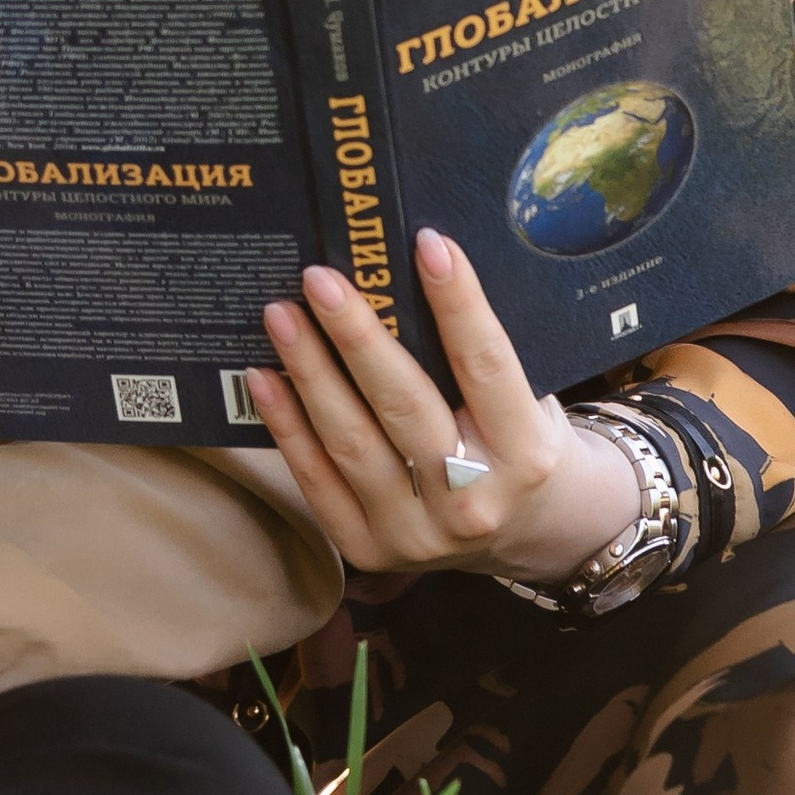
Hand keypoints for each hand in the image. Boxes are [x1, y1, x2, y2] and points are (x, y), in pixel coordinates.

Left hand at [248, 230, 643, 586]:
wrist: (530, 533)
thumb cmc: (521, 444)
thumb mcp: (528, 403)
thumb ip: (475, 359)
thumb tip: (400, 274)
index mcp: (527, 454)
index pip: (486, 365)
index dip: (457, 303)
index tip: (426, 243)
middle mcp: (474, 500)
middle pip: (404, 404)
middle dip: (355, 335)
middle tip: (319, 278)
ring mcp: (418, 534)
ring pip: (352, 443)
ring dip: (309, 373)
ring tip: (280, 316)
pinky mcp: (372, 551)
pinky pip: (318, 482)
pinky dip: (287, 427)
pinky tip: (263, 379)